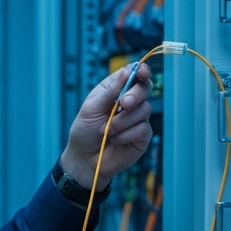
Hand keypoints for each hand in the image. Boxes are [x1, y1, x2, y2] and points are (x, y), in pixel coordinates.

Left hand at [60, 64, 152, 187]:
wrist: (85, 160)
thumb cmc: (84, 131)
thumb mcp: (92, 107)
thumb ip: (110, 91)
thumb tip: (127, 71)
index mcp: (116, 90)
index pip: (133, 75)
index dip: (141, 71)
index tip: (142, 71)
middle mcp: (129, 102)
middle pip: (145, 89)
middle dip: (135, 95)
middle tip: (123, 104)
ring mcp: (138, 119)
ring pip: (144, 110)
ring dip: (123, 121)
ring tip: (106, 131)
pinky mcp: (143, 136)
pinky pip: (143, 129)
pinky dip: (126, 134)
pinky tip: (115, 140)